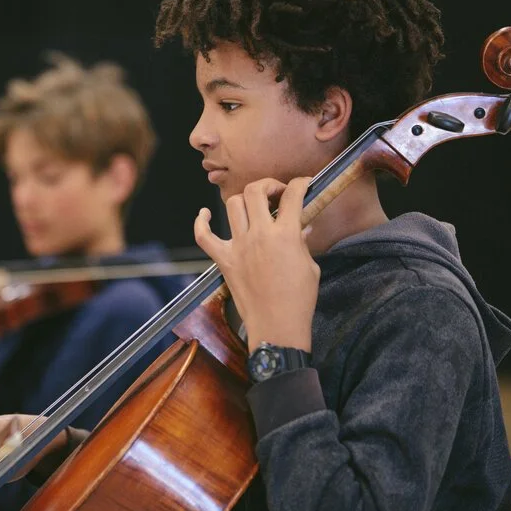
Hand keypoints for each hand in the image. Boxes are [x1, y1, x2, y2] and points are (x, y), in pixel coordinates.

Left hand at [195, 177, 318, 352]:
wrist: (277, 326)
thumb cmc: (299, 300)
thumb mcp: (310, 266)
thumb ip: (302, 243)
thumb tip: (301, 229)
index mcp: (286, 235)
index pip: (293, 196)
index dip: (300, 183)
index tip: (304, 184)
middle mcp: (259, 235)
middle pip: (255, 191)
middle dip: (268, 185)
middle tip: (276, 193)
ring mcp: (238, 247)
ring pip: (233, 205)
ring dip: (244, 200)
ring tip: (253, 206)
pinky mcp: (224, 260)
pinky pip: (204, 236)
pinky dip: (201, 222)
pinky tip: (204, 214)